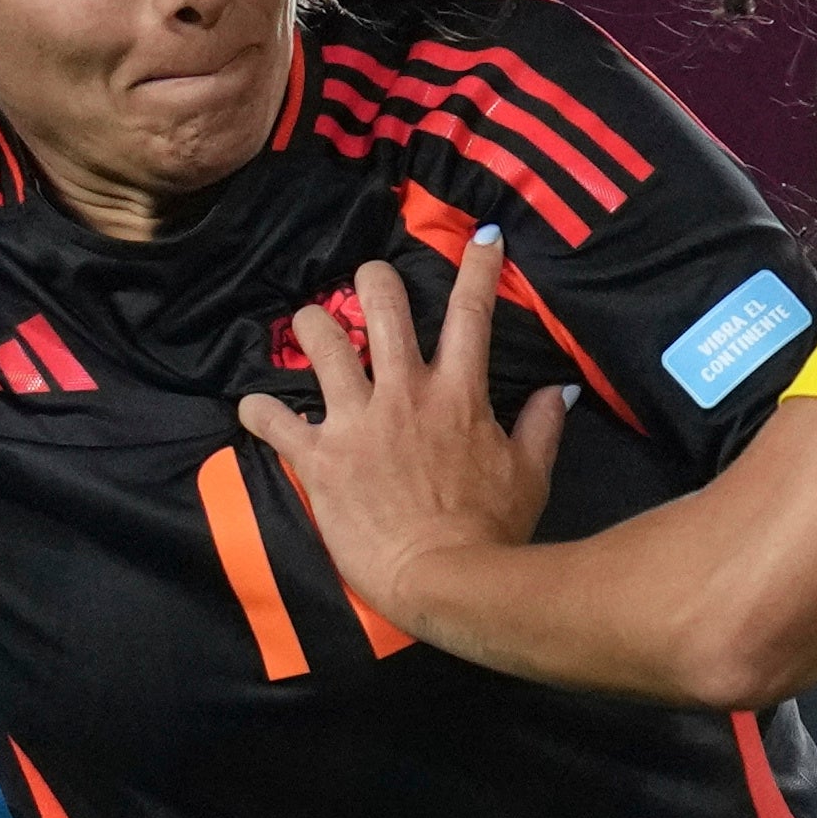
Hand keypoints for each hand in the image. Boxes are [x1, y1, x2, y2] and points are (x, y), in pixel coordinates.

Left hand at [240, 234, 567, 639]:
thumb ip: (541, 426)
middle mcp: (404, 392)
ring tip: (308, 325)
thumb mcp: (530, 477)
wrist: (444, 580)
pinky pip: (272, 418)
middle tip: (367, 282)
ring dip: (311, 325)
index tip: (483, 237)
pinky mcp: (319, 456)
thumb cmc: (491, 532)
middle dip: (372, 280)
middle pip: (382, 303)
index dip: (479, 268)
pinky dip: (259, 411)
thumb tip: (560, 391)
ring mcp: (357, 420)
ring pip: (320, 340)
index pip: (472, 313)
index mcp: (459, 394)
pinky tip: (256, 410)